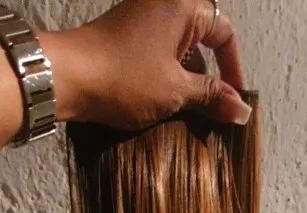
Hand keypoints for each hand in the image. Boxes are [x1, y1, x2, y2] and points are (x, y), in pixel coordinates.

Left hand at [43, 0, 251, 128]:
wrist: (66, 77)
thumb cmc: (121, 77)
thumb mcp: (175, 91)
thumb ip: (210, 97)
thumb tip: (239, 109)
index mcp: (183, 4)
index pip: (224, 32)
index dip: (233, 69)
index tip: (233, 100)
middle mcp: (163, 2)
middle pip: (202, 36)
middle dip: (210, 74)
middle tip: (212, 107)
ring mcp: (141, 16)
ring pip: (179, 46)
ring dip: (188, 77)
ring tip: (187, 109)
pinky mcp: (124, 33)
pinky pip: (158, 50)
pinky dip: (167, 74)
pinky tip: (163, 100)